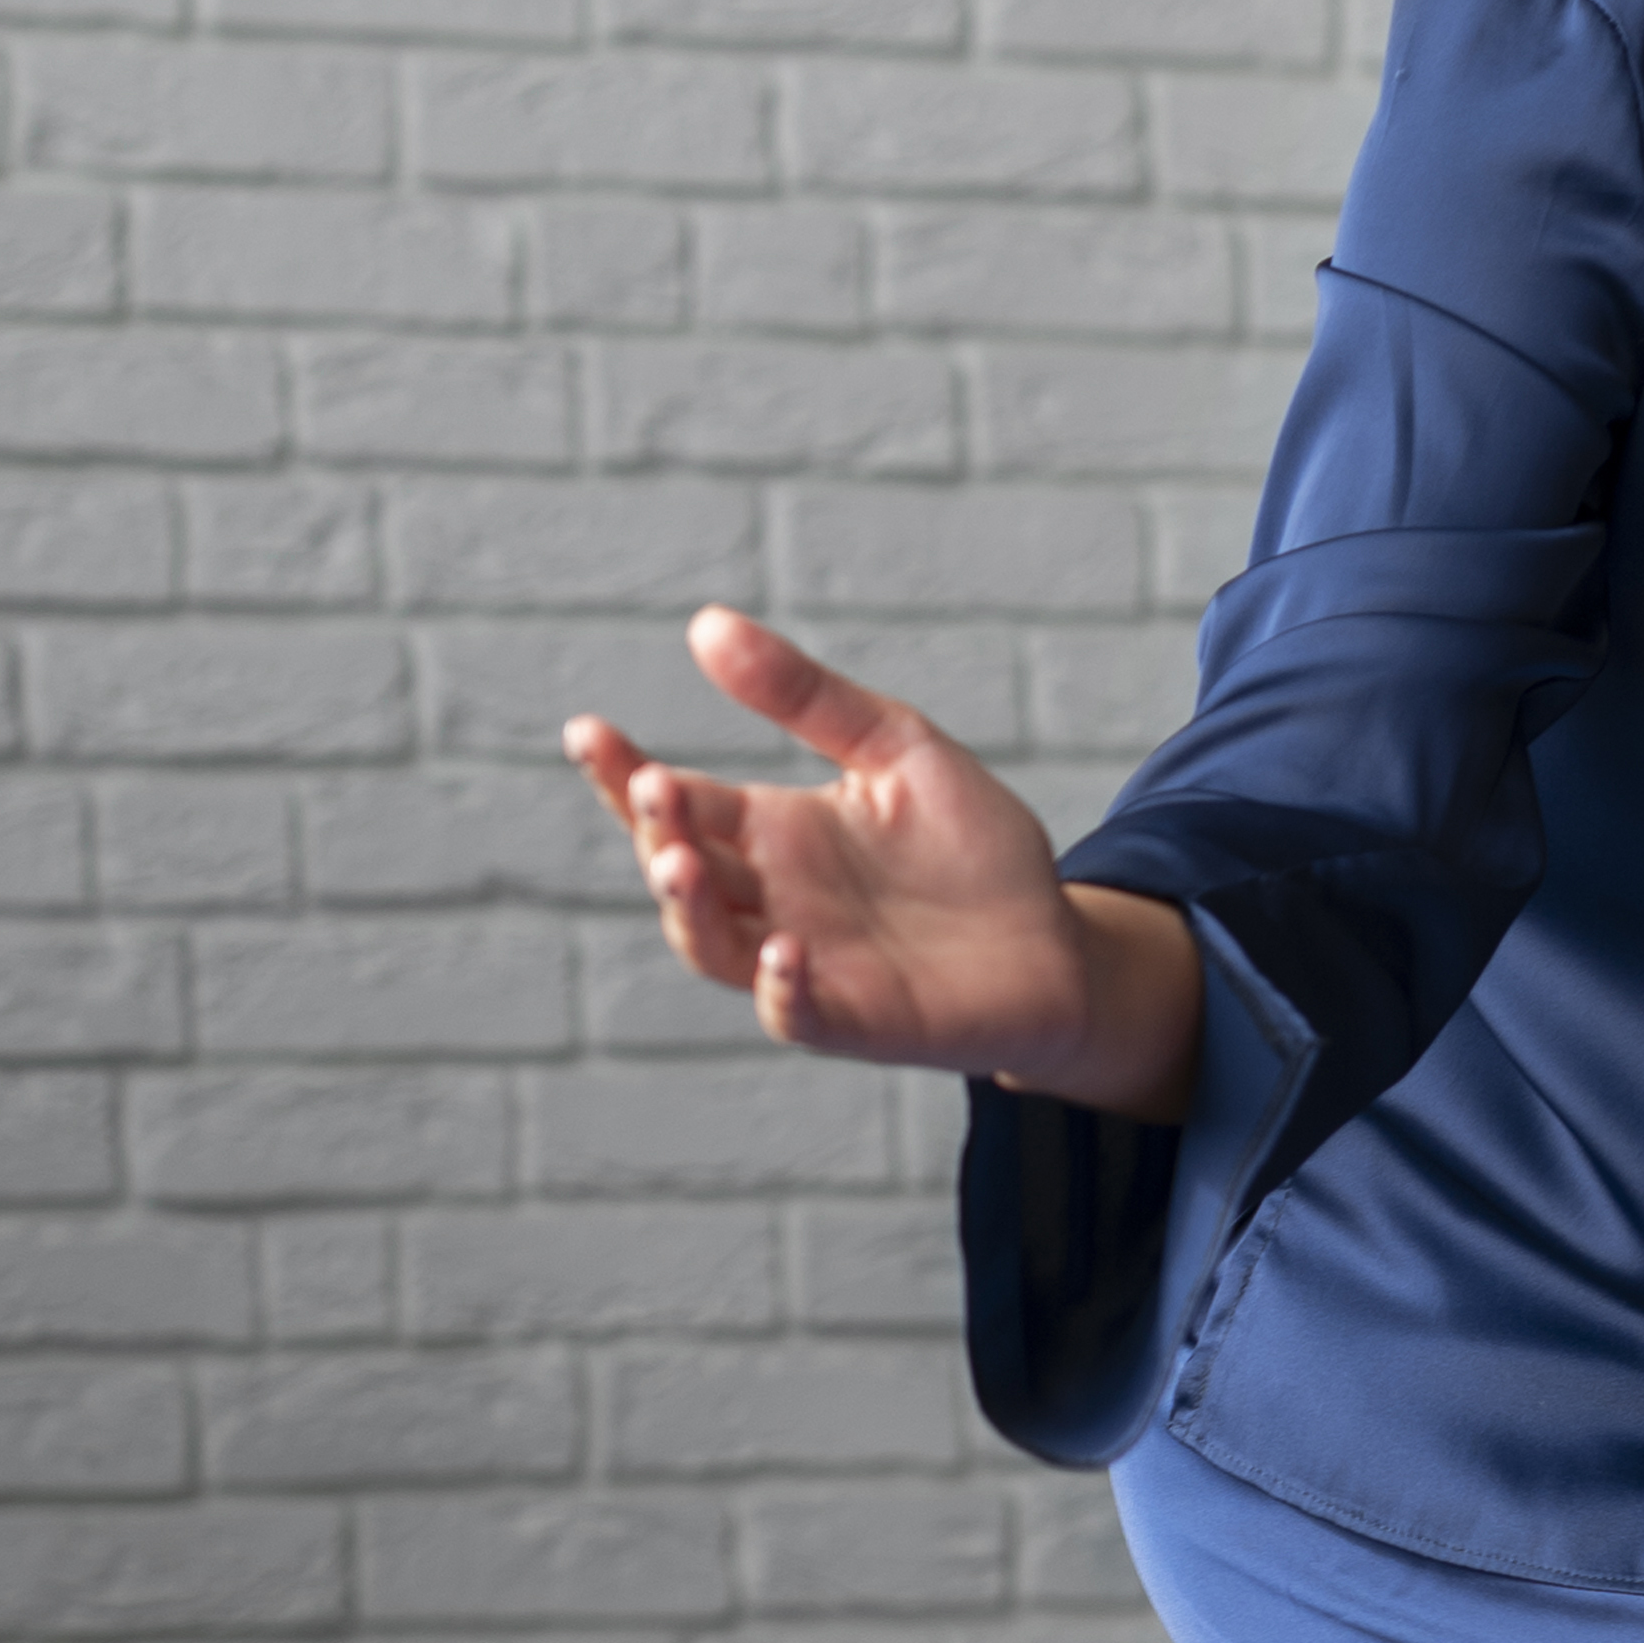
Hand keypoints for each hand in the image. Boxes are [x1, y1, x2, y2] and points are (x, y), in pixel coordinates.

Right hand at [562, 608, 1204, 1110]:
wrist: (1056, 941)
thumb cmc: (971, 846)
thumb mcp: (894, 746)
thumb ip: (806, 695)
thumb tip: (706, 624)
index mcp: (771, 830)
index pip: (676, 800)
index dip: (621, 773)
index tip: (587, 732)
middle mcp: (771, 898)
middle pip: (677, 871)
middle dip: (654, 833)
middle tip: (653, 788)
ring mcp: (805, 963)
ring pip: (712, 946)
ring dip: (688, 909)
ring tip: (679, 865)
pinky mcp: (857, 1018)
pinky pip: (795, 1012)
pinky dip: (782, 988)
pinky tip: (785, 950)